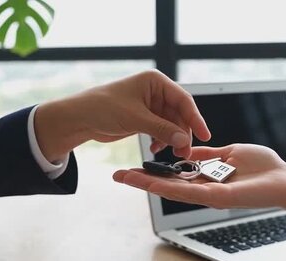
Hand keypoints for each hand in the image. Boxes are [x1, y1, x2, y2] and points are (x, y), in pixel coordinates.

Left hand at [33, 70, 210, 159]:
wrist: (79, 119)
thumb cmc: (102, 109)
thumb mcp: (135, 119)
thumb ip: (162, 129)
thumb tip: (184, 140)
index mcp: (155, 81)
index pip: (183, 100)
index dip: (195, 118)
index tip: (205, 134)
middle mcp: (155, 92)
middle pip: (179, 114)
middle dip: (183, 133)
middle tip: (185, 152)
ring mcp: (150, 106)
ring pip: (171, 124)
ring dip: (173, 139)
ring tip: (172, 154)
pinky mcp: (144, 119)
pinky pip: (161, 130)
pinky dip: (162, 140)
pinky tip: (156, 149)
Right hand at [113, 144, 285, 222]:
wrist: (285, 179)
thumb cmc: (262, 167)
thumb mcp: (229, 152)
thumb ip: (207, 154)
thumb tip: (187, 151)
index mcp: (205, 178)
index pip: (173, 175)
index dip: (152, 172)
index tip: (132, 167)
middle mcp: (203, 188)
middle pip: (167, 185)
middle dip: (142, 181)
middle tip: (117, 176)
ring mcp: (208, 195)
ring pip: (172, 191)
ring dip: (148, 185)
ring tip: (125, 178)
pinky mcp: (217, 198)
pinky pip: (189, 192)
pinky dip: (169, 188)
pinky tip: (151, 184)